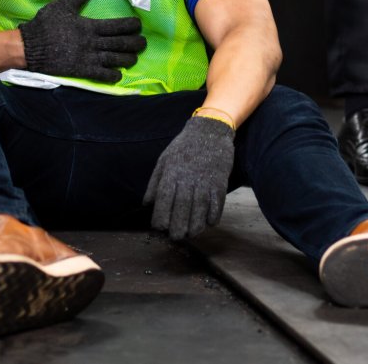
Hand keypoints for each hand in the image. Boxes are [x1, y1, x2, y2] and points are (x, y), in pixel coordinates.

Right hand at [19, 0, 147, 82]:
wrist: (29, 47)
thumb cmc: (46, 25)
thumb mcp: (62, 5)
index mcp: (89, 26)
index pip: (117, 26)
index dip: (131, 26)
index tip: (138, 25)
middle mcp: (92, 43)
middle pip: (120, 44)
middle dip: (135, 43)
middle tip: (143, 43)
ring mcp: (88, 58)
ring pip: (114, 60)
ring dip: (127, 59)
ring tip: (135, 57)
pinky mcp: (81, 70)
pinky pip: (101, 74)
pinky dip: (112, 75)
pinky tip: (118, 75)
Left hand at [143, 116, 234, 239]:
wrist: (210, 130)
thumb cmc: (184, 146)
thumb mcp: (164, 160)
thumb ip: (154, 182)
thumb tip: (146, 204)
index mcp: (172, 173)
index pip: (164, 200)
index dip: (161, 217)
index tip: (160, 228)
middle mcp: (188, 179)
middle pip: (182, 209)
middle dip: (178, 227)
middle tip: (176, 237)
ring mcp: (205, 181)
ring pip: (200, 210)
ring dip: (196, 226)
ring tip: (192, 234)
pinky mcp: (220, 182)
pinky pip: (218, 204)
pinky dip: (214, 216)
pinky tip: (209, 223)